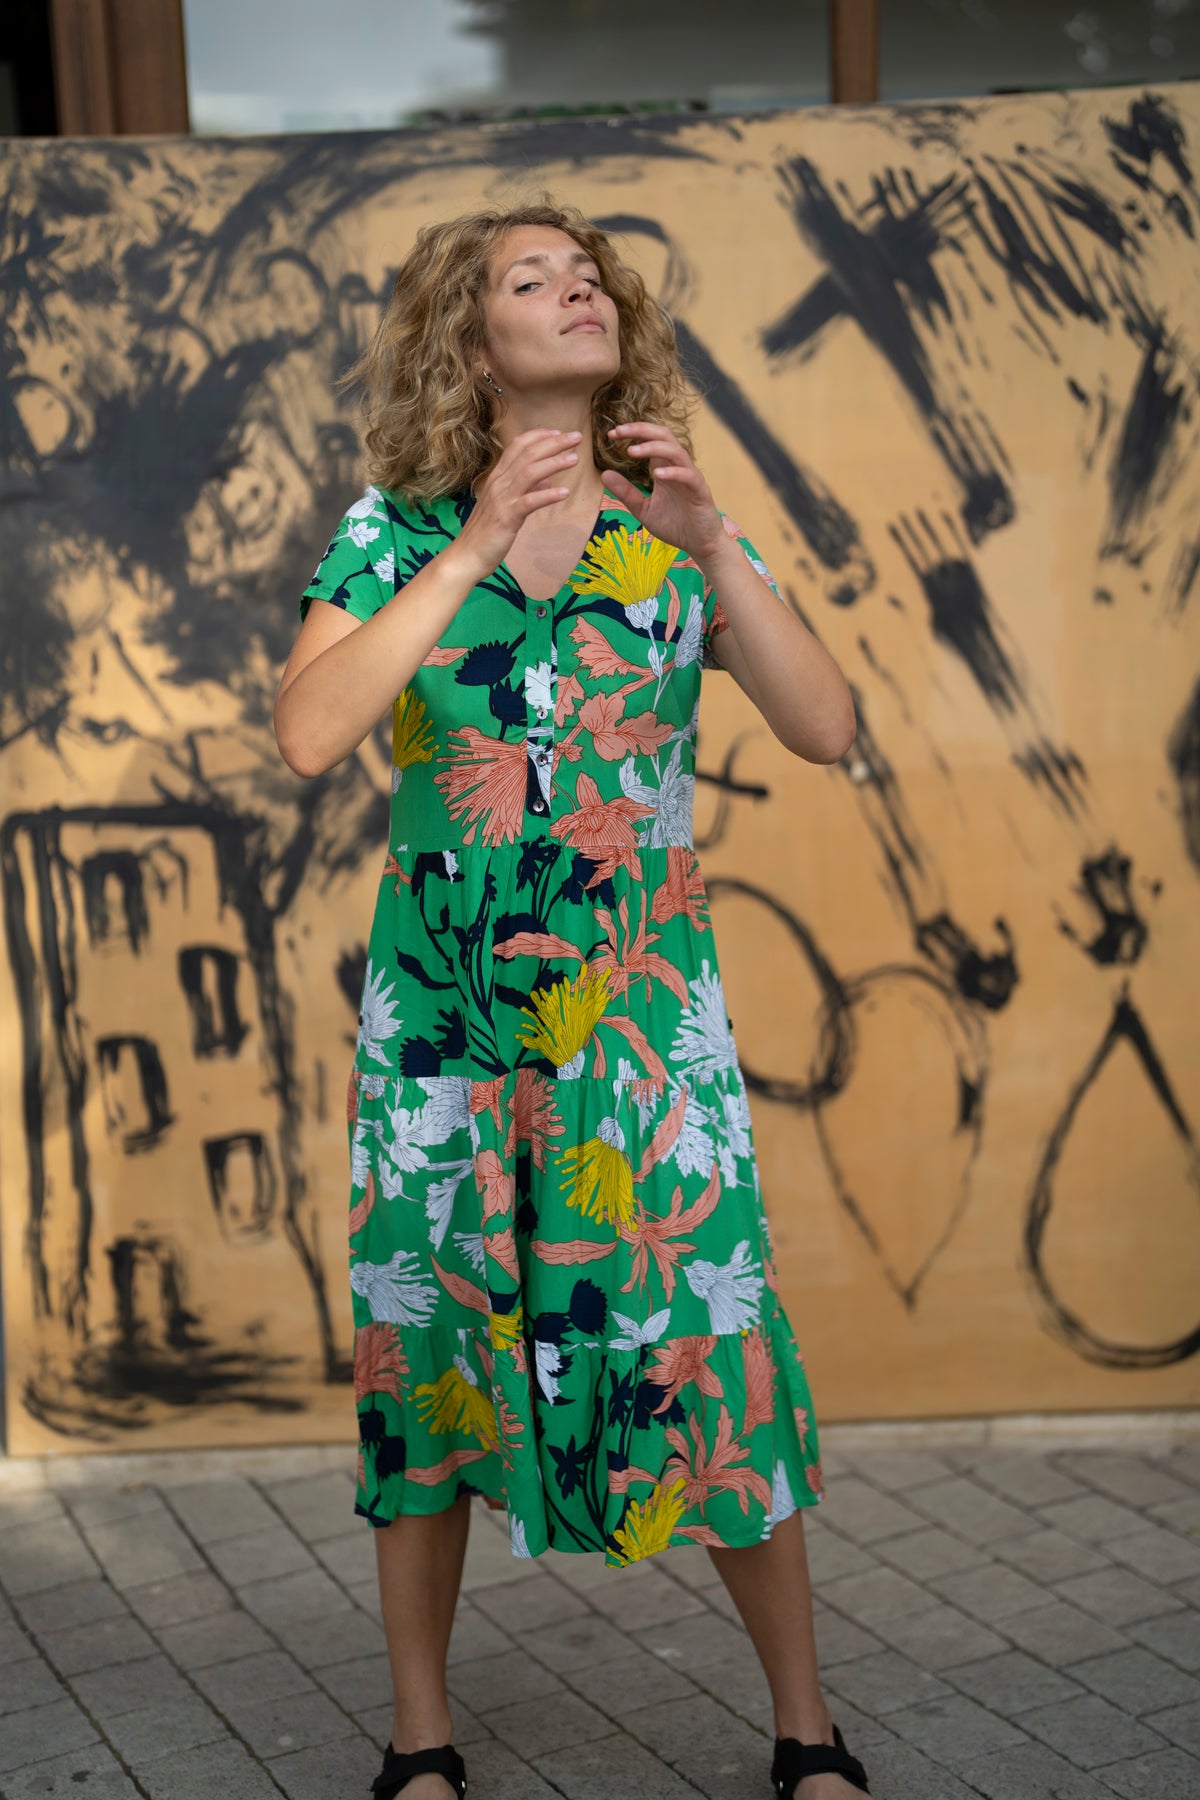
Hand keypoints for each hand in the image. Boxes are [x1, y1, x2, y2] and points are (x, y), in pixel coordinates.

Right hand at [453, 429, 580, 581]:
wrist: (466, 555)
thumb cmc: (486, 532)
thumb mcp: (506, 506)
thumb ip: (525, 490)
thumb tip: (546, 481)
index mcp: (497, 477)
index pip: (518, 446)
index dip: (539, 436)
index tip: (559, 433)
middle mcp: (499, 483)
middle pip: (528, 454)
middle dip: (554, 443)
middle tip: (576, 437)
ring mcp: (502, 499)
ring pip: (530, 472)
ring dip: (554, 463)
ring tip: (575, 459)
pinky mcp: (506, 518)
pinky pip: (529, 502)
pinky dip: (548, 495)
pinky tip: (565, 492)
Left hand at [602, 423, 723, 561]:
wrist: (699, 544)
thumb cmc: (674, 525)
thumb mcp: (643, 509)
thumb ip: (626, 492)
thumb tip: (604, 474)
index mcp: (665, 468)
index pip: (650, 440)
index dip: (632, 433)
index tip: (612, 434)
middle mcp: (678, 467)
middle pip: (663, 436)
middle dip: (641, 430)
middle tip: (618, 432)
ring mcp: (690, 478)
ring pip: (675, 451)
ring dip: (653, 447)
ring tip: (631, 451)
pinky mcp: (701, 492)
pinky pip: (688, 476)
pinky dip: (673, 473)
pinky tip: (657, 475)